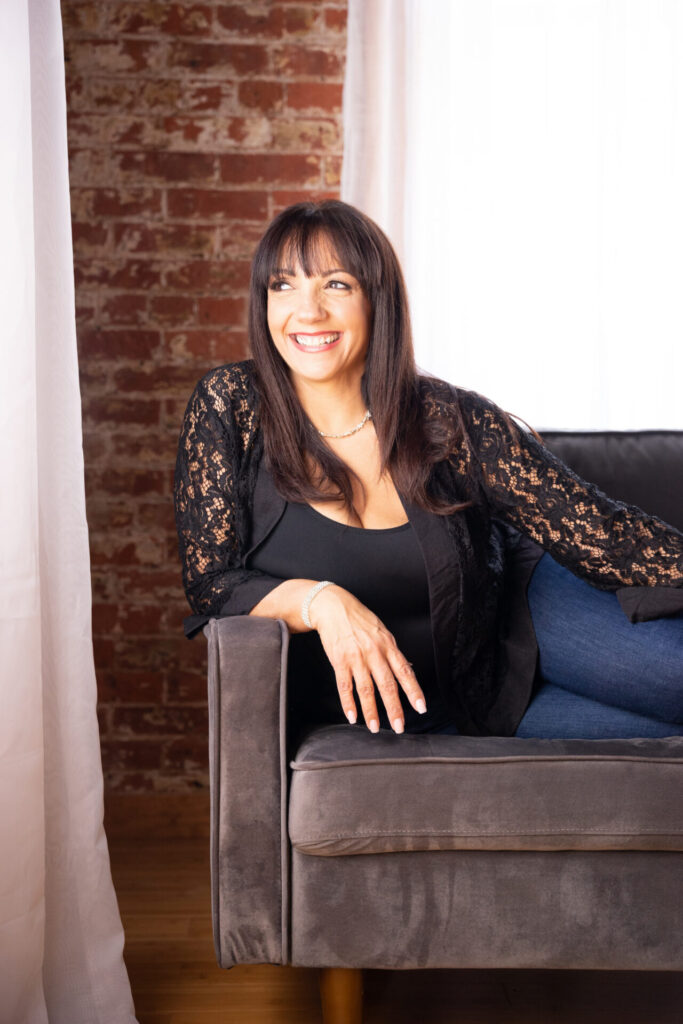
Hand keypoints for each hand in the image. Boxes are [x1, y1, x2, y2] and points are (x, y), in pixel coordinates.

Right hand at [308, 584, 426, 732]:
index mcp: (388, 645)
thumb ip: (393, 653)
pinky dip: (348, 704)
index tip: (421, 708)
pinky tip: (352, 717)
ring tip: (374, 728)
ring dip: (370, 712)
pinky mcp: (339, 661)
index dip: (414, 691)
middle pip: (387, 685)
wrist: (333, 607)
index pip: (404, 672)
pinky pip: (344, 686)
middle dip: (394, 708)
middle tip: (399, 727)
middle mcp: (374, 653)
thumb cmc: (360, 619)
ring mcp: (356, 658)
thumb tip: (407, 669)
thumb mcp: (382, 632)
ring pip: (365, 690)